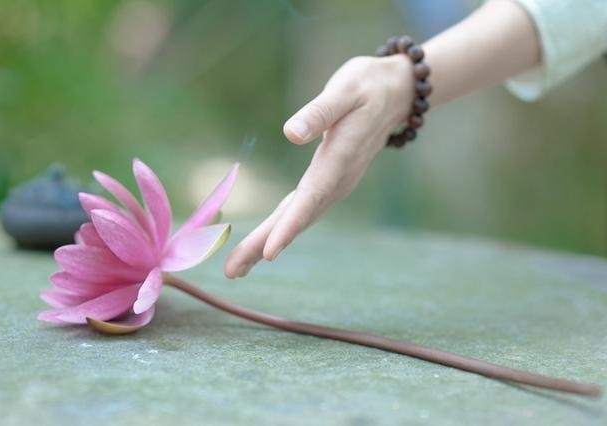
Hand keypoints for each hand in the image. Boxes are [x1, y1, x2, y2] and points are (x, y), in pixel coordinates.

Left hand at [225, 54, 414, 277]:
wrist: (395, 94)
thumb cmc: (367, 87)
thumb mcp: (345, 90)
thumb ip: (319, 112)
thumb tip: (290, 133)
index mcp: (339, 159)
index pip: (311, 197)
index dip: (289, 226)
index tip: (269, 252)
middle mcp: (337, 180)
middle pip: (299, 218)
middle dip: (265, 245)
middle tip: (233, 272)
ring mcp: (335, 184)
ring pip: (298, 218)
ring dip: (268, 242)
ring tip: (239, 266)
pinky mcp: (329, 182)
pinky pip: (302, 210)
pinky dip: (281, 228)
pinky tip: (264, 240)